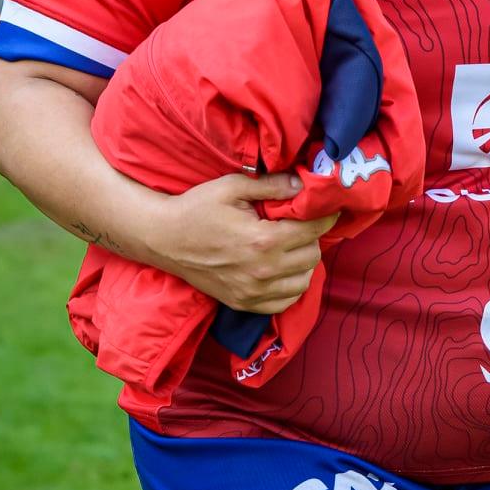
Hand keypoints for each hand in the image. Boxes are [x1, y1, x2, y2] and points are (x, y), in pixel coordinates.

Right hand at [150, 173, 337, 312]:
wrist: (164, 239)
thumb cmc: (197, 208)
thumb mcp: (232, 186)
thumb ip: (271, 185)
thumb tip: (302, 186)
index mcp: (263, 240)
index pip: (313, 231)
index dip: (324, 217)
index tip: (326, 210)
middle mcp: (263, 270)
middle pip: (312, 256)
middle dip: (311, 238)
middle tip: (298, 226)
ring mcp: (254, 291)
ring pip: (304, 281)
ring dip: (303, 263)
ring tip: (289, 247)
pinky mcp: (244, 303)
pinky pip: (285, 302)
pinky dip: (290, 287)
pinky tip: (281, 270)